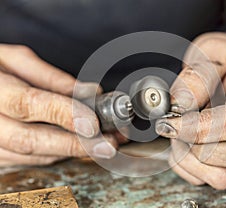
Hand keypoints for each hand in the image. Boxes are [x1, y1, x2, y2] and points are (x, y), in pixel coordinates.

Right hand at [0, 44, 123, 165]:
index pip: (30, 104)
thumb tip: (90, 91)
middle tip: (108, 144)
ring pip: (35, 155)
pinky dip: (57, 154)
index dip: (65, 114)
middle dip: (76, 145)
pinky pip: (30, 160)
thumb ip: (52, 78)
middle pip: (33, 140)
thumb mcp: (14, 59)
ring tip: (102, 143)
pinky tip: (77, 145)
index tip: (94, 122)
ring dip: (72, 151)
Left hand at [156, 32, 225, 189]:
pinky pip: (214, 180)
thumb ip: (198, 73)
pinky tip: (183, 145)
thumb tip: (180, 103)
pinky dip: (189, 168)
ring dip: (191, 160)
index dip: (199, 127)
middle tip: (175, 128)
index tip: (170, 122)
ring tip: (178, 135)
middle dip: (200, 148)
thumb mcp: (212, 49)